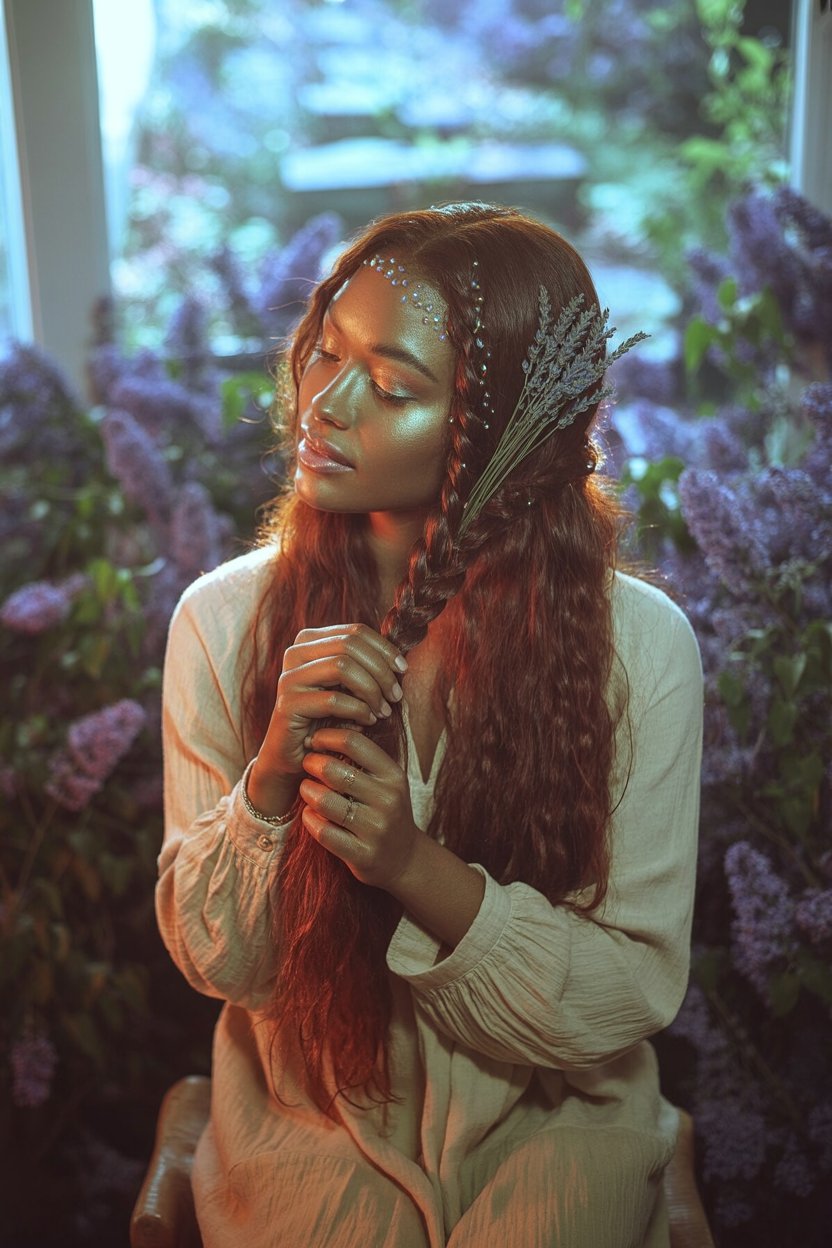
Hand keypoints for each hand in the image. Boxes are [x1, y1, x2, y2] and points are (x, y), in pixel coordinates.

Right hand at [248, 624, 406, 814]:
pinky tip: (367, 722)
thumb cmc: (329, 717)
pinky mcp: (288, 705)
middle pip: (350, 645)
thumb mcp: (349, 686)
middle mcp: (295, 653)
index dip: (385, 649)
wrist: (297, 755)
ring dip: (371, 690)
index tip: (403, 671)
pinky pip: (333, 700)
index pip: (355, 631)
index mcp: (310, 641)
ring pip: (341, 666)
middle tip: (396, 695)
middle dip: (380, 670)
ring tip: (383, 711)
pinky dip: (358, 710)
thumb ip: (366, 666)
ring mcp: (289, 678)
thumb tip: (400, 658)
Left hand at [299, 726, 421, 889]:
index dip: (327, 737)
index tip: (316, 740)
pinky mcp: (362, 854)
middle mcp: (387, 800)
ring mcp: (375, 829)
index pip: (354, 742)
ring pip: (324, 802)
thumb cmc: (386, 810)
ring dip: (307, 792)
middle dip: (312, 763)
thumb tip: (330, 722)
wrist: (405, 858)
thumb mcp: (387, 780)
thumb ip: (364, 757)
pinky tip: (310, 814)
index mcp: (394, 776)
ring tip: (306, 788)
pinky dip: (309, 819)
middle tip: (307, 764)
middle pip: (334, 770)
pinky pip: (322, 831)